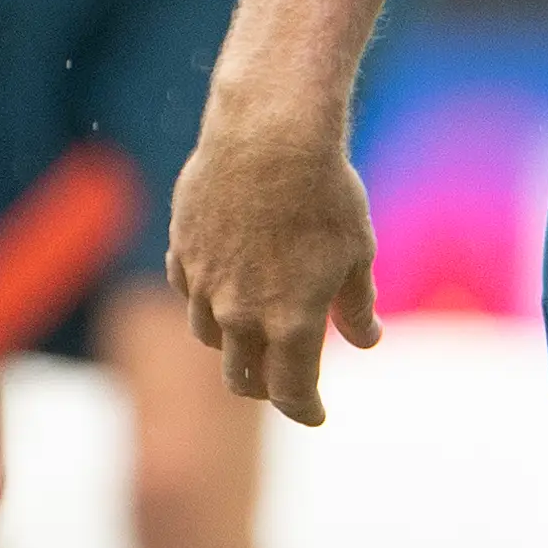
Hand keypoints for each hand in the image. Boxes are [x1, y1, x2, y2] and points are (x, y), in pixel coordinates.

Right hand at [165, 94, 380, 426]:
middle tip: (282, 382)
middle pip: (243, 378)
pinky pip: (189, 292)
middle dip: (266, 388)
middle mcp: (241, 313)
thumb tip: (366, 341)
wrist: (270, 134)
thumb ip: (356, 305)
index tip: (316, 413)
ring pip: (210, 337)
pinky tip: (223, 285)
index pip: (292, 392)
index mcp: (291, 323)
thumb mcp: (357, 251)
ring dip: (233, 344)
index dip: (306, 410)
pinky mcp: (182, 250)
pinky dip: (206, 300)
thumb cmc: (325, 192)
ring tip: (252, 330)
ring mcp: (205, 284)